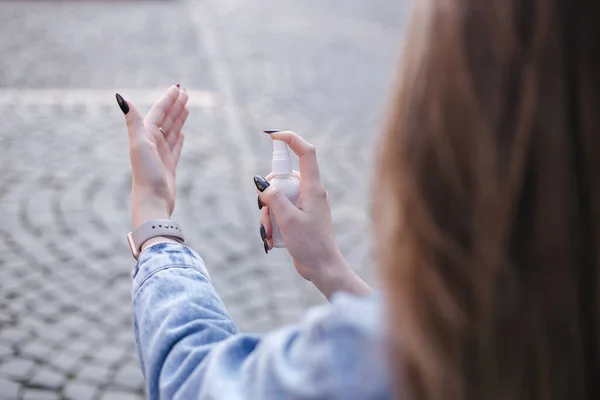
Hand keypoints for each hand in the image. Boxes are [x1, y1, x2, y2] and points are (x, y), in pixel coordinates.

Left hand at [116, 86, 188, 227]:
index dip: (168, 99)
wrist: (152, 200)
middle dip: (175, 106)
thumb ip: (133, 120)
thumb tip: (121, 98)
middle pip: (166, 119)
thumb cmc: (145, 173)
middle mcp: (152, 142)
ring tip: (187, 107)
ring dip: (179, 119)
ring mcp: (161, 154)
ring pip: (172, 131)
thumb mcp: (139, 144)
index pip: (159, 112)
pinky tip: (182, 133)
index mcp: (145, 135)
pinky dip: (179, 138)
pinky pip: (175, 147)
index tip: (178, 88)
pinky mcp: (169, 165)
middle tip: (186, 93)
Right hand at [256, 131, 370, 298]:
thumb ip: (273, 197)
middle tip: (264, 210)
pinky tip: (272, 240)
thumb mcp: (287, 219)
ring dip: (268, 213)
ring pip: (278, 196)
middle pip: (283, 177)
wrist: (323, 268)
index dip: (290, 139)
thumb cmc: (311, 244)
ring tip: (269, 232)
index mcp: (313, 188)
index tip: (272, 135)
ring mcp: (306, 204)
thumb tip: (261, 182)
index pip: (305, 152)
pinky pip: (281, 210)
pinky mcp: (300, 216)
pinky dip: (273, 222)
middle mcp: (311, 192)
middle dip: (268, 193)